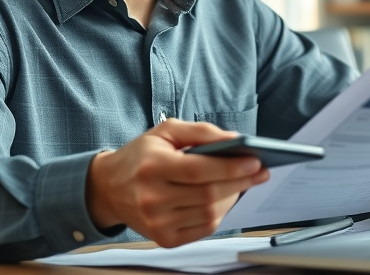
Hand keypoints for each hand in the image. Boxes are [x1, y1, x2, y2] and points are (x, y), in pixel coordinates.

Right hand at [85, 119, 269, 246]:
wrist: (109, 188)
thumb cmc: (140, 156)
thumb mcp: (166, 132)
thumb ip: (201, 132)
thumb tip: (235, 140)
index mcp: (151, 167)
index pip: (199, 170)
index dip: (231, 167)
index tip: (255, 161)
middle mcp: (152, 198)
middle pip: (208, 194)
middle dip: (240, 182)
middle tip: (260, 172)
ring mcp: (157, 223)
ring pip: (209, 213)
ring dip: (232, 198)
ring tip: (241, 183)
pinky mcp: (163, 239)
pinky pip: (203, 229)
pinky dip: (218, 213)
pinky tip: (222, 199)